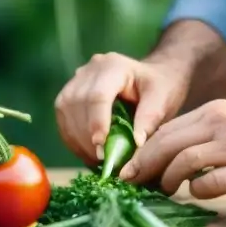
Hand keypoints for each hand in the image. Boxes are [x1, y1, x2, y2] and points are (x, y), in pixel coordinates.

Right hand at [54, 52, 189, 166]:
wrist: (153, 78)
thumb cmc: (160, 88)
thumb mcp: (162, 100)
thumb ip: (150, 119)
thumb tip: (136, 143)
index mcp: (114, 66)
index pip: (98, 96)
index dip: (97, 123)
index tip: (102, 148)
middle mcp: (90, 69)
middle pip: (77, 103)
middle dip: (86, 136)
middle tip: (101, 160)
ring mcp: (77, 80)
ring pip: (65, 110)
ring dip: (76, 139)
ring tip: (95, 159)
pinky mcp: (70, 93)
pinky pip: (63, 117)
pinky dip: (72, 138)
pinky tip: (86, 153)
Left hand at [117, 100, 225, 201]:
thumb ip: (202, 133)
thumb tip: (164, 153)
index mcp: (214, 112)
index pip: (167, 129)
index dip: (144, 150)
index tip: (129, 168)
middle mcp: (221, 125)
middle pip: (168, 143)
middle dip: (144, 165)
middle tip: (133, 182)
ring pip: (184, 161)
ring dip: (168, 179)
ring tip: (165, 189)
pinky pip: (209, 183)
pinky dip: (196, 190)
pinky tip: (197, 193)